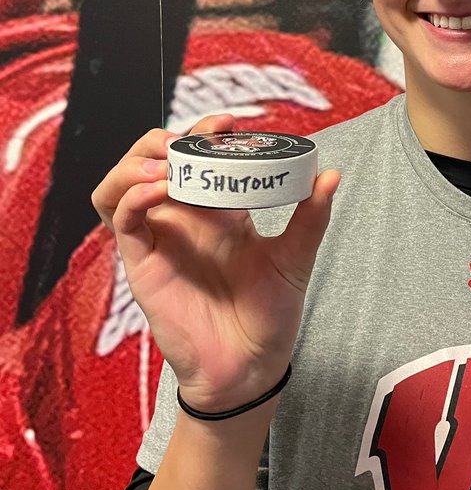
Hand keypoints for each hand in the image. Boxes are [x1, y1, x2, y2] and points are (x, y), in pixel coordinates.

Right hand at [91, 113, 339, 410]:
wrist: (252, 367)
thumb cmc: (270, 315)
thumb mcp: (295, 259)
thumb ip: (310, 218)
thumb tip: (330, 175)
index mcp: (220, 210)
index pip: (200, 157)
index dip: (206, 131)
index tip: (228, 122)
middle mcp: (184, 218)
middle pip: (152, 160)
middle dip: (165, 140)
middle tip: (192, 141)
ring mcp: (160, 238)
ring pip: (122, 183)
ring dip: (137, 163)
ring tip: (167, 162)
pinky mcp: (142, 263)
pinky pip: (122, 219)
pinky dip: (133, 195)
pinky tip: (160, 189)